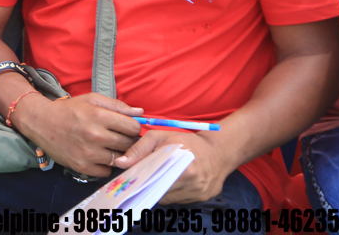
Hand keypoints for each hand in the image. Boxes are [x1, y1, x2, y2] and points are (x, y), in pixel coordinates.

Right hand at [12, 93, 143, 177]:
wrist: (41, 122)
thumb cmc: (68, 110)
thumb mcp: (91, 100)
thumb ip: (117, 105)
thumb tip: (140, 112)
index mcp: (98, 116)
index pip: (133, 127)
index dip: (132, 127)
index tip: (126, 127)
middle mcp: (94, 135)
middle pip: (128, 144)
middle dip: (126, 140)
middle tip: (116, 137)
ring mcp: (88, 153)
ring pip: (119, 158)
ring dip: (117, 153)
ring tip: (107, 146)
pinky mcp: (82, 166)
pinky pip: (106, 171)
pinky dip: (105, 165)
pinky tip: (98, 155)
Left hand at [116, 128, 231, 203]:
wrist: (218, 150)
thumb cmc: (186, 141)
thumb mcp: (160, 137)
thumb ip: (139, 150)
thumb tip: (120, 163)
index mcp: (184, 167)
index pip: (155, 181)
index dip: (142, 181)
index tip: (132, 179)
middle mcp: (194, 182)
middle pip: (161, 193)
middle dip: (150, 186)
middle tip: (143, 179)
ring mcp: (200, 192)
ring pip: (170, 199)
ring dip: (160, 191)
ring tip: (158, 177)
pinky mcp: (204, 198)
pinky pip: (180, 200)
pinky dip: (172, 193)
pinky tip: (171, 181)